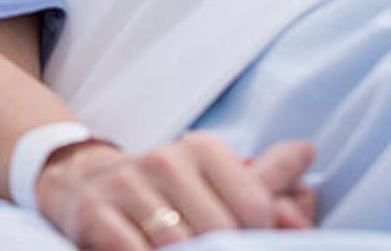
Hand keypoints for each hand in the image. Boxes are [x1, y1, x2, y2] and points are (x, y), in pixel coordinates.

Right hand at [36, 134, 316, 249]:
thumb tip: (308, 156)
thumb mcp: (215, 176)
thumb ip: (266, 179)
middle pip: (219, 230)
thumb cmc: (166, 188)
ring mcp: (126, 186)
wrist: (82, 182)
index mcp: (202, 149)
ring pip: (179, 244)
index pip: (255, 205)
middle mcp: (165, 160)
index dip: (261, 237)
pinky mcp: (95, 215)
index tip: (253, 242)